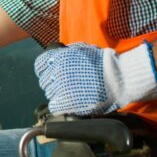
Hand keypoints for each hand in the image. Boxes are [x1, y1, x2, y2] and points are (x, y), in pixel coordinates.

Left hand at [33, 42, 156, 115]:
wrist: (117, 78)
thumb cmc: (102, 63)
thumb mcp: (82, 49)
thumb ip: (67, 52)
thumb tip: (57, 53)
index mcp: (59, 57)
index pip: (39, 66)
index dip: (45, 70)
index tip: (50, 74)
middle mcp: (57, 71)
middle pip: (45, 81)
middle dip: (53, 83)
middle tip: (64, 85)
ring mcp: (61, 87)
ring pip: (49, 94)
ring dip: (57, 94)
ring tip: (70, 94)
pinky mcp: (67, 102)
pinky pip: (54, 106)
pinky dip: (59, 106)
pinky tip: (67, 104)